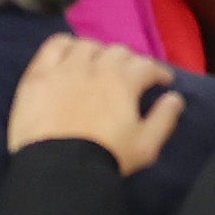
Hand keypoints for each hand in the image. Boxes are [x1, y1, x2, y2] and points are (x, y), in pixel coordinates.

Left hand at [7, 33, 180, 170]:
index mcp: (124, 81)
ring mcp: (65, 67)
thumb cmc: (106, 158)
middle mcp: (96, 66)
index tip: (163, 81)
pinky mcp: (39, 74)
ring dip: (99, 52)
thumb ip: (164, 119)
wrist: (58, 169)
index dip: (158, 72)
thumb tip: (175, 98)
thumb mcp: (145, 146)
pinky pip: (53, 46)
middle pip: (118, 51)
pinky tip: (69, 55)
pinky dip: (66, 46)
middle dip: (130, 62)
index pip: (147, 66)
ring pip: (87, 45)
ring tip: (99, 65)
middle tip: (130, 76)